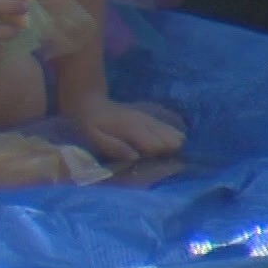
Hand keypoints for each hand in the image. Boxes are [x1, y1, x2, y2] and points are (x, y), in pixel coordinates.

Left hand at [66, 95, 184, 162]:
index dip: (157, 158)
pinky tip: (160, 146)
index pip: (160, 145)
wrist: (91, 103)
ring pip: (176, 134)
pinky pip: (172, 129)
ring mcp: (152, 119)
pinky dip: (171, 139)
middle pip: (175, 140)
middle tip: (154, 160)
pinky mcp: (152, 119)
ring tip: (157, 154)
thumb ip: (114, 147)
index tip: (148, 163)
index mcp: (134, 129)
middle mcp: (148, 123)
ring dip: (171, 147)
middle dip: (169, 153)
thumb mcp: (96, 138)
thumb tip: (135, 157)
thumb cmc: (91, 125)